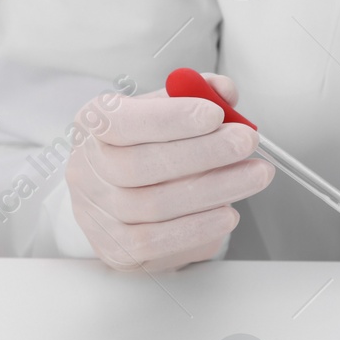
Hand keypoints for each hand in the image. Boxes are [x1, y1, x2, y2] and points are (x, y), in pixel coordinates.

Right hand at [65, 74, 273, 271]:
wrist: (119, 198)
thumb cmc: (147, 147)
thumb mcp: (168, 111)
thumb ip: (197, 95)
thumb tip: (223, 90)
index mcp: (93, 124)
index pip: (121, 120)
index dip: (169, 118)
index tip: (215, 113)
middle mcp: (86, 169)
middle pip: (141, 165)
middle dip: (204, 152)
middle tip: (247, 141)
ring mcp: (95, 213)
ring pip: (154, 205)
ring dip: (214, 189)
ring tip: (254, 175)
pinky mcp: (115, 249)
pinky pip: (157, 241)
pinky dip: (199, 227)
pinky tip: (228, 213)